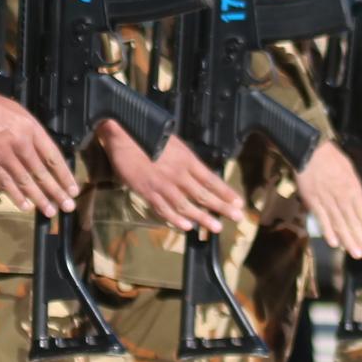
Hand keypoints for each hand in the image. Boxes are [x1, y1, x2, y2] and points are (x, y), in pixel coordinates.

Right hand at [0, 70, 75, 215]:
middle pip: (42, 172)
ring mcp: (4, 154)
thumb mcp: (18, 113)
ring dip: (39, 198)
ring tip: (50, 211)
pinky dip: (16, 196)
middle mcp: (20, 142)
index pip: (53, 156)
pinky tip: (25, 206)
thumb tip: (41, 155)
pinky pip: (5, 183)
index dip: (64, 175)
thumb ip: (30, 134)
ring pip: (25, 181)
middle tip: (68, 206)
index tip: (73, 188)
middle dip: (57, 191)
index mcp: (31, 128)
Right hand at [99, 120, 246, 232]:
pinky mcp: (148, 192)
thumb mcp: (174, 143)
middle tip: (236, 217)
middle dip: (222, 207)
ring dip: (203, 217)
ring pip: (186, 205)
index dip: (225, 192)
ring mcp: (163, 185)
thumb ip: (186, 160)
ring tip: (216, 227)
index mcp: (186, 159)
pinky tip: (186, 226)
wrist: (123, 135)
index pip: (211, 179)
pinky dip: (176, 219)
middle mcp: (178, 174)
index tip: (238, 202)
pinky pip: (164, 209)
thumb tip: (199, 173)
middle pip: (204, 194)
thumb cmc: (148, 134)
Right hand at [296, 143, 361, 260]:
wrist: (311, 149)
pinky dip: (328, 232)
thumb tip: (360, 206)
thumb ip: (355, 190)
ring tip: (357, 254)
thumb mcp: (350, 172)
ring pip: (340, 224)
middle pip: (354, 223)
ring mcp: (327, 201)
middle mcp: (343, 197)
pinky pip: (322, 219)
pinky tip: (334, 244)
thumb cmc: (332, 159)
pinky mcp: (313, 201)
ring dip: (349, 240)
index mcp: (354, 189)